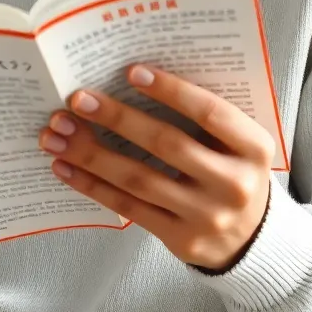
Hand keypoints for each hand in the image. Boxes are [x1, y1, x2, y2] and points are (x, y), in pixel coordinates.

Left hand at [39, 65, 274, 271]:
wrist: (254, 239)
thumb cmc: (235, 171)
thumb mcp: (238, 142)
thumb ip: (206, 114)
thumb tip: (136, 77)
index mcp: (253, 148)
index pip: (210, 112)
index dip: (171, 91)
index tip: (131, 71)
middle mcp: (233, 183)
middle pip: (166, 144)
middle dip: (117, 118)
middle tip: (78, 99)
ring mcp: (206, 216)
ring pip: (138, 178)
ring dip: (91, 153)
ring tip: (56, 133)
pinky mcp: (180, 240)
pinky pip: (128, 208)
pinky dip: (92, 185)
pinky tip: (65, 167)